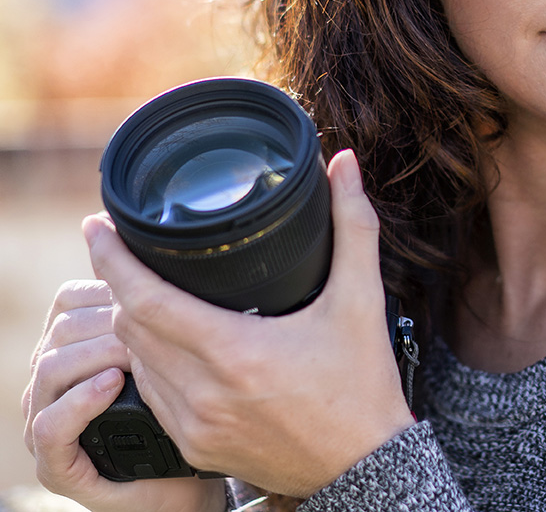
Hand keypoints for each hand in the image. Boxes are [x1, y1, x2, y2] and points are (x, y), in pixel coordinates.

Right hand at [23, 279, 224, 511]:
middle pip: (62, 328)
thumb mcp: (176, 350)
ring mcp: (49, 423)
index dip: (106, 286)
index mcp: (76, 347)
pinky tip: (113, 383)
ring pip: (50, 369)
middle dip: (108, 319)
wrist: (188, 485)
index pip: (70, 299)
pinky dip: (80, 401)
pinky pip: (50, 426)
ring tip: (135, 352)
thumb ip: (167, 311)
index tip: (148, 286)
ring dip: (96, 353)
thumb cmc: (186, 411)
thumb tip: (188, 258)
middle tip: (150, 322)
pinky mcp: (57, 465)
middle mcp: (53, 382)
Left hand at [85, 149, 414, 497]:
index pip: (146, 300)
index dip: (112, 259)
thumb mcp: (363, 297)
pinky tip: (167, 342)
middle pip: (131, 327)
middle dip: (120, 284)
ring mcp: (194, 427)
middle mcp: (203, 394)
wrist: (366, 466)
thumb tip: (345, 163)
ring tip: (142, 289)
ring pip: (136, 362)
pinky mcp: (196, 448)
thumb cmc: (363, 381)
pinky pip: (152, 394)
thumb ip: (354, 224)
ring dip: (132, 324)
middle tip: (124, 249)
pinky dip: (149, 362)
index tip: (95, 226)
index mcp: (236, 352)